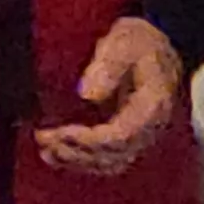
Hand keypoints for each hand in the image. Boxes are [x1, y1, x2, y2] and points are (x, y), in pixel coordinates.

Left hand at [38, 17, 183, 177]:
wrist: (159, 44)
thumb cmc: (140, 41)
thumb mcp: (124, 42)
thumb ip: (107, 66)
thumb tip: (87, 95)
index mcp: (152, 105)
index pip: (121, 136)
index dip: (89, 140)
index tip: (60, 132)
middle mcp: (150, 128)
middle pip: (113, 155)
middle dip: (76, 151)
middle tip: (44, 139)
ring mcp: (142, 135)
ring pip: (110, 162)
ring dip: (77, 160)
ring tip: (45, 150)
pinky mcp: (130, 136)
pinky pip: (109, 158)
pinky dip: (84, 160)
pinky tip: (59, 154)